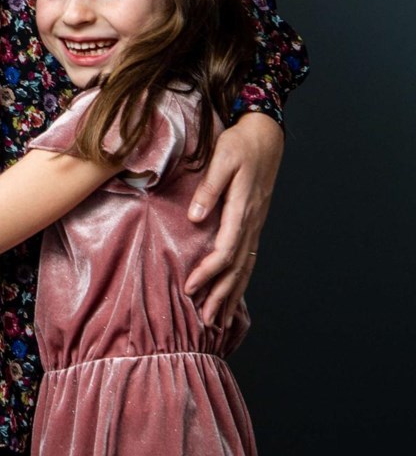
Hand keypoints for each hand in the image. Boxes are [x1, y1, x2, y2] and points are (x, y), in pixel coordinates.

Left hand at [185, 113, 283, 326]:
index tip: (190, 287)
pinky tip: (234, 295)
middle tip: (206, 320)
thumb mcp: (222, 159)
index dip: (208, 272)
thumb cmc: (240, 144)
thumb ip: (209, 188)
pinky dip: (241, 280)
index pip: (225, 250)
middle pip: (237, 268)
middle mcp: (251, 222)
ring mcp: (255, 225)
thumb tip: (195, 217)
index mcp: (242, 209)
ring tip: (220, 319)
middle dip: (221, 295)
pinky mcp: (253, 223)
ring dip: (232, 294)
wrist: (265, 135)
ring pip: (245, 267)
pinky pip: (248, 258)